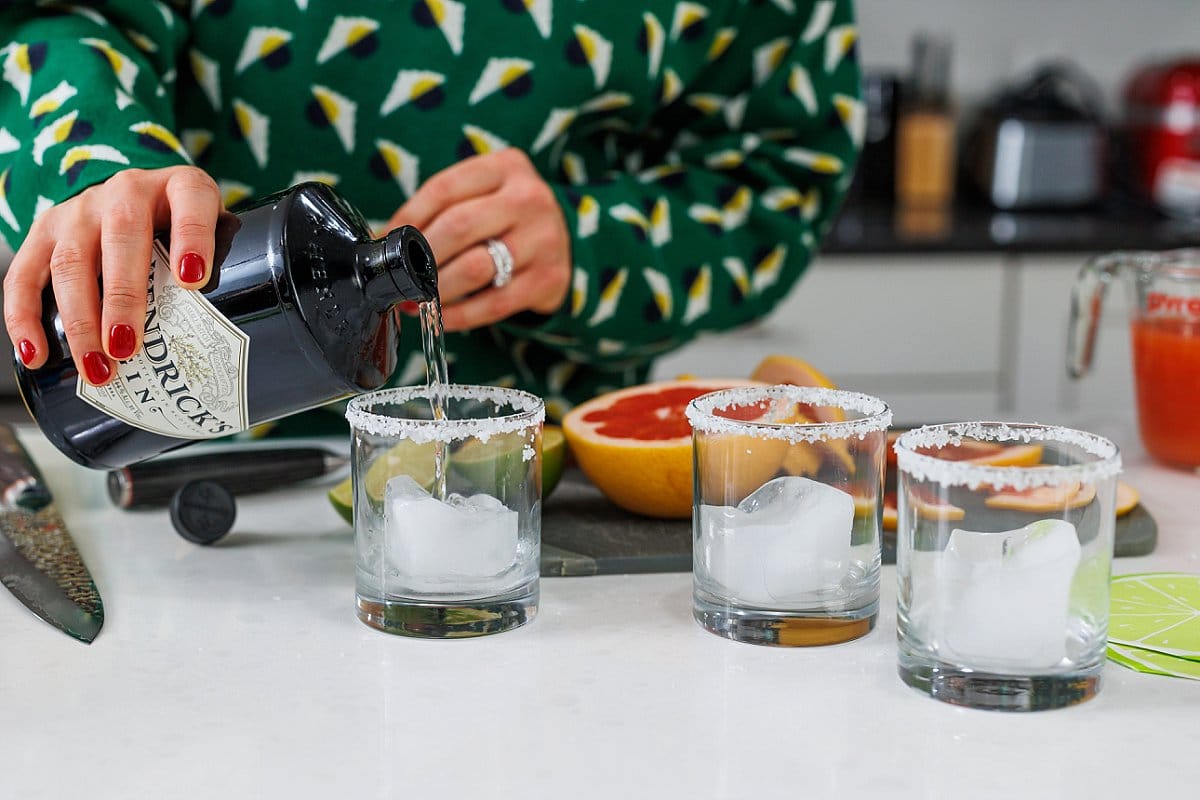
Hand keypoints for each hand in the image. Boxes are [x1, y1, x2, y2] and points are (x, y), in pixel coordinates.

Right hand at [4, 165, 221, 384]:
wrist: (138, 197)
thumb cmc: (185, 232)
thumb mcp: (216, 235)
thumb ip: (230, 268)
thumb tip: (244, 343)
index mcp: (180, 187)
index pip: (191, 200)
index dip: (193, 237)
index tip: (193, 279)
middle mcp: (127, 191)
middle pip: (122, 237)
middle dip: (123, 297)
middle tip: (128, 348)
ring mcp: (81, 209)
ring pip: (71, 260)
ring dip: (81, 319)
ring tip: (99, 366)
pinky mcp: (44, 231)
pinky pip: (24, 274)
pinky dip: (24, 316)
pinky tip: (36, 353)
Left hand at [385, 148, 570, 331]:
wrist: (567, 242)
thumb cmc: (508, 217)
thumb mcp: (485, 193)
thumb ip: (443, 207)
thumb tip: (383, 240)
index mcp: (507, 167)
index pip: (444, 189)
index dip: (408, 218)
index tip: (388, 242)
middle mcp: (529, 199)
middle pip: (458, 227)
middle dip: (419, 257)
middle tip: (400, 275)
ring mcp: (543, 240)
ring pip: (475, 268)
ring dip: (436, 289)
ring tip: (416, 299)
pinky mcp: (548, 279)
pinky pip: (493, 303)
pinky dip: (460, 315)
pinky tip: (441, 317)